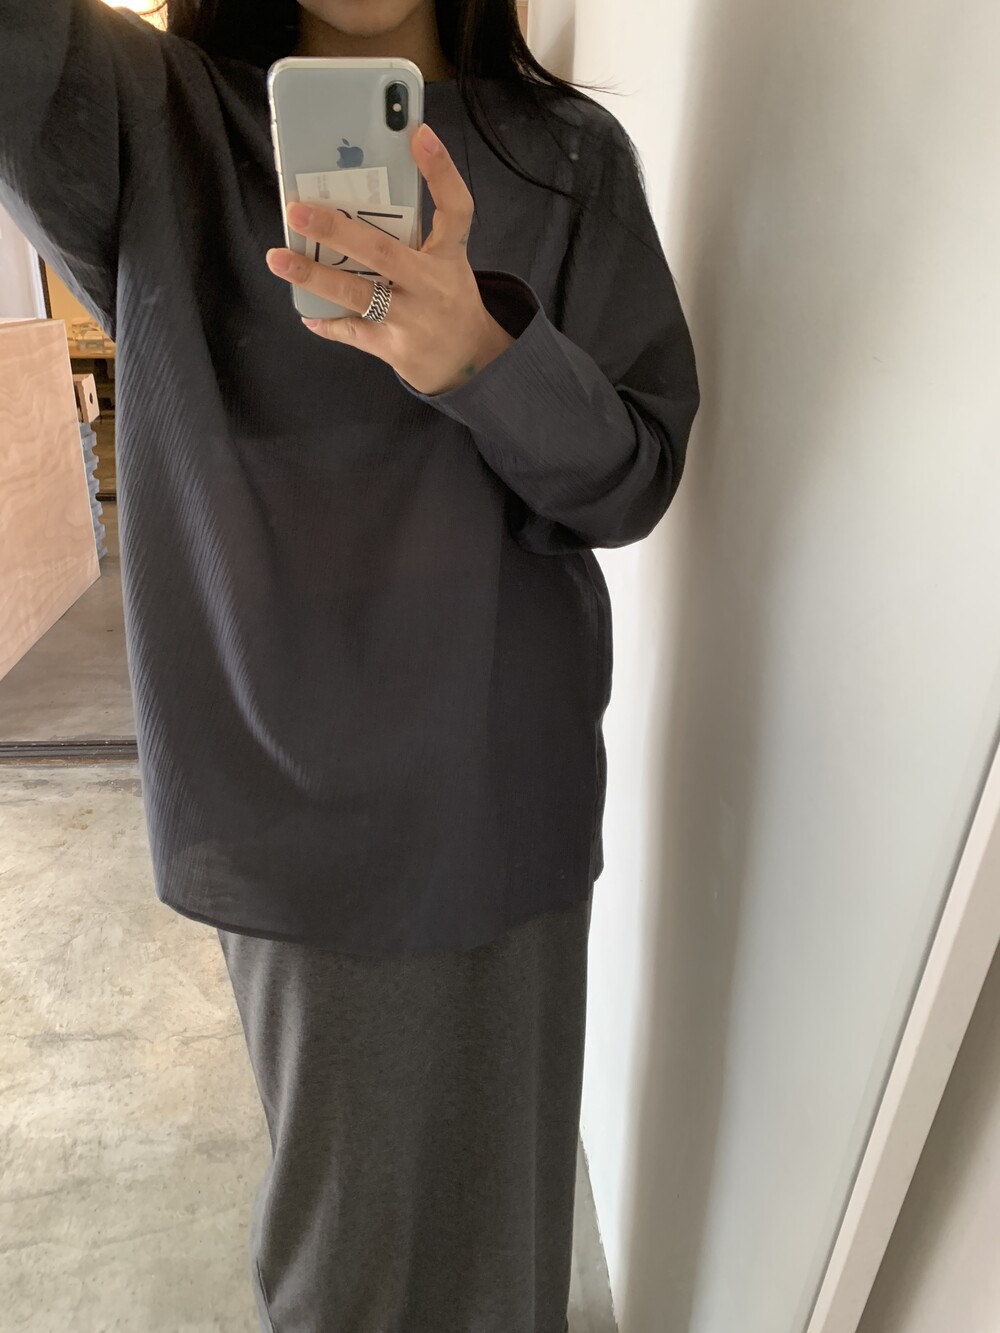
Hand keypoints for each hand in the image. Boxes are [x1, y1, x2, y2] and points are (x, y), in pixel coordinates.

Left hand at [266, 122, 513, 395]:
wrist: (472, 362)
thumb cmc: (447, 300)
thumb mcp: (445, 263)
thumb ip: (414, 234)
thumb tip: (357, 196)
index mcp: (449, 256)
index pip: (455, 208)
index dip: (440, 170)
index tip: (419, 133)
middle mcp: (431, 285)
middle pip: (382, 251)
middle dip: (335, 230)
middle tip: (297, 209)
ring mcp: (412, 319)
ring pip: (358, 294)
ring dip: (314, 276)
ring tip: (278, 259)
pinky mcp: (396, 349)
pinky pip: (353, 332)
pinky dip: (327, 322)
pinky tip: (306, 311)